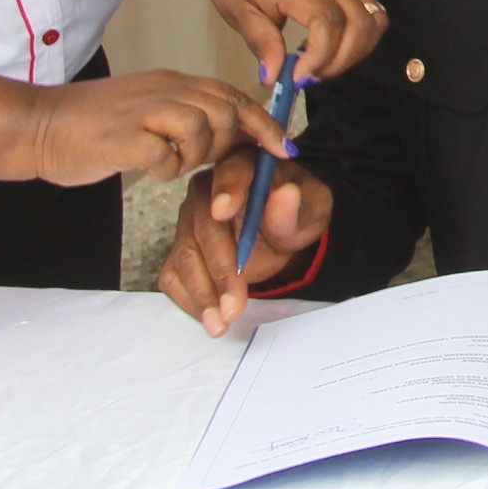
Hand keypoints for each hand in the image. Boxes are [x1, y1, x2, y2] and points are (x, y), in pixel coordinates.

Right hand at [19, 68, 287, 185]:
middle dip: (226, 143)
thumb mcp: (148, 109)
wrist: (36, 125)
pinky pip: (165, 155)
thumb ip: (185, 114)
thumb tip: (228, 133)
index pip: (233, 95)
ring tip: (170, 162)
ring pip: (202, 128)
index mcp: (172, 82)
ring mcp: (142, 111)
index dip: (263, 123)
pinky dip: (165, 169)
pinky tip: (149, 169)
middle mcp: (162, 90)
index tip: (283, 149)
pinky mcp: (122, 137)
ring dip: (194, 155)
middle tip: (202, 159)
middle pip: (224, 111)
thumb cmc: (93, 125)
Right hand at [158, 151, 335, 335]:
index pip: (231, 172)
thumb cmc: (299, 208)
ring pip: (186, 256)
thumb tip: (286, 194)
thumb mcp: (312, 205)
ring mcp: (190, 220)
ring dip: (202, 293)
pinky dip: (190, 299)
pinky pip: (176, 274)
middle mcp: (208, 190)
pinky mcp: (183, 248)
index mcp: (243, 165)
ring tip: (221, 322)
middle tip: (235, 305)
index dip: (227, 191)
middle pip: (204, 227)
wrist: (287, 226)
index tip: (223, 212)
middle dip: (220, 269)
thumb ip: (295, 206)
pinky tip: (210, 317)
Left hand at [198, 0, 386, 87]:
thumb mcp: (237, 10)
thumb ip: (261, 42)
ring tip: (324, 65)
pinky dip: (363, 38)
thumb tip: (273, 77)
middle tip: (309, 76)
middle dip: (340, 61)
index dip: (319, 57)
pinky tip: (335, 47)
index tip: (297, 77)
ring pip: (374, 19)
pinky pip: (373, 12)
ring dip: (356, 52)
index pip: (327, 23)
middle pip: (359, 24)